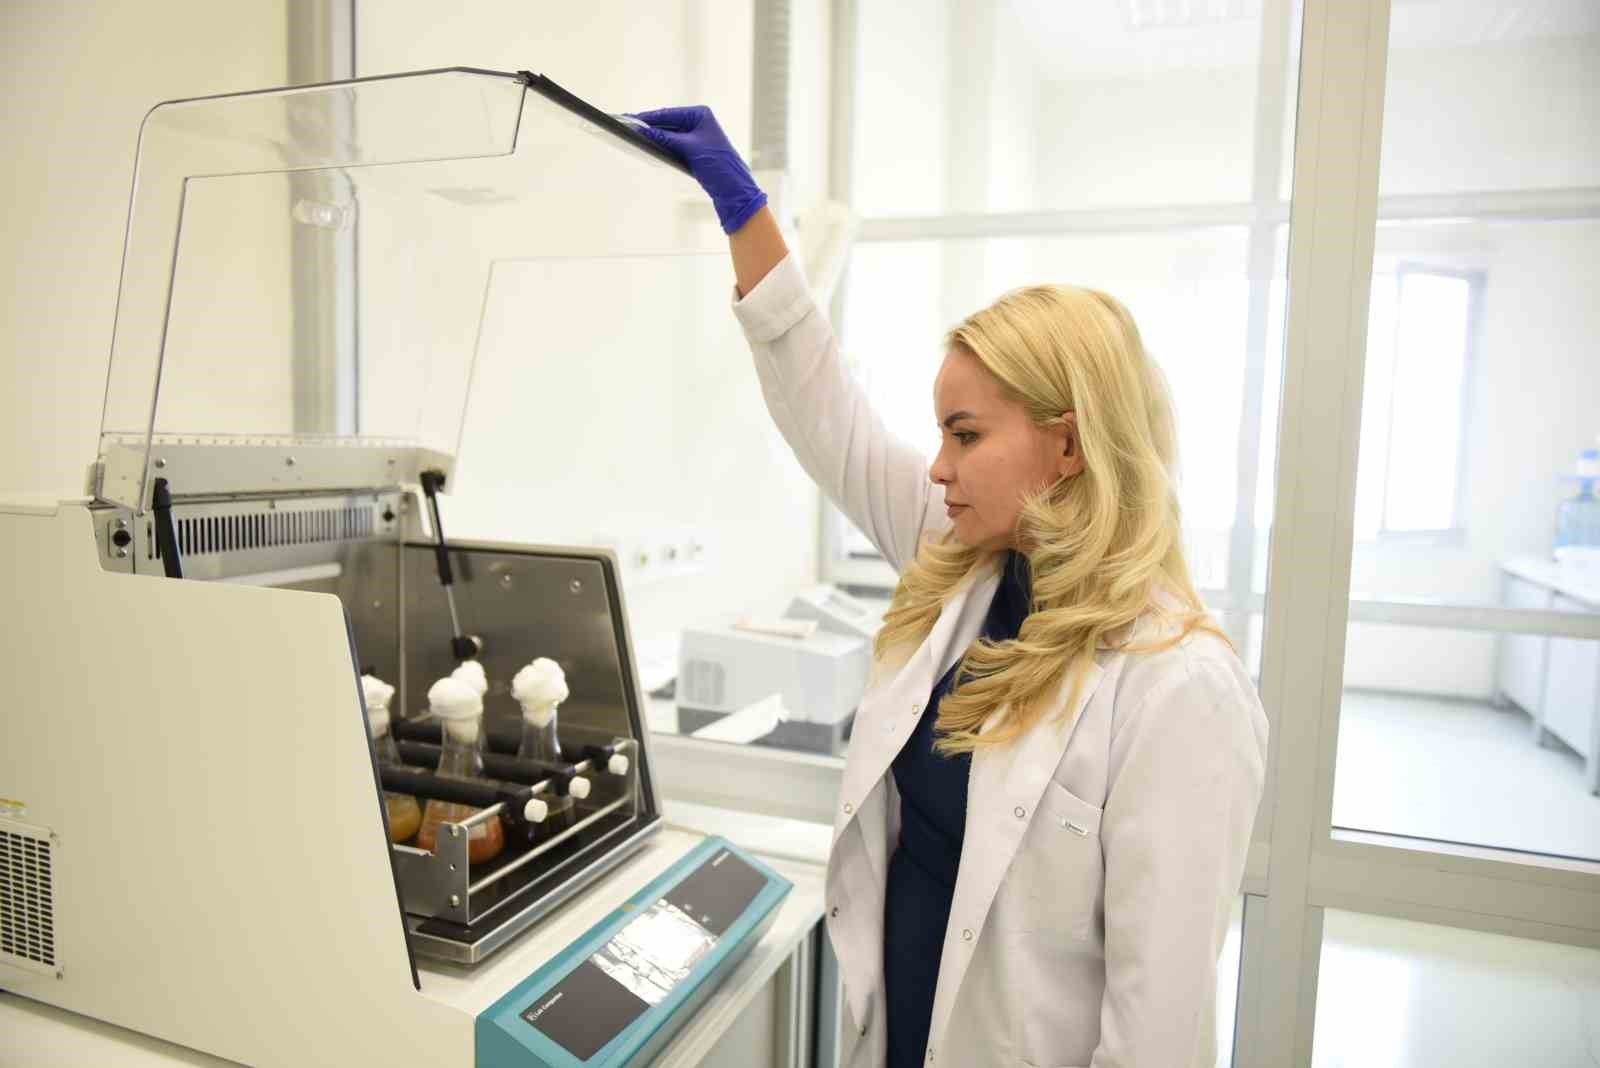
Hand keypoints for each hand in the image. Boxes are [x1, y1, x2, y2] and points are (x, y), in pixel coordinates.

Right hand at [629, 106, 767, 234]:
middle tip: (628, 126)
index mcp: (700, 115)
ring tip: (634, 136)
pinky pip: (672, 145)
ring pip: (668, 134)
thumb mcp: (689, 148)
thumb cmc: (718, 164)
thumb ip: (666, 138)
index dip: (649, 117)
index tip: (631, 118)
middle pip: (667, 123)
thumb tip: (645, 131)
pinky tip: (649, 146)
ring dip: (654, 136)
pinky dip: (661, 146)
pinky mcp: (693, 151)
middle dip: (649, 126)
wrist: (733, 190)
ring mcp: (695, 137)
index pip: (669, 114)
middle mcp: (698, 122)